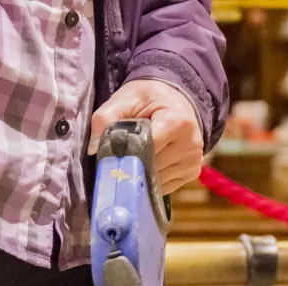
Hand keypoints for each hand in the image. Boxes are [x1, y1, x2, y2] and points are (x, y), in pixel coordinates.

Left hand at [90, 80, 203, 195]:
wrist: (177, 100)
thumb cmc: (150, 98)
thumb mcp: (126, 98)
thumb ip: (105, 118)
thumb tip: (93, 148)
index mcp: (177, 122)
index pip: (147, 148)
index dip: (127, 152)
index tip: (112, 153)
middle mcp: (191, 144)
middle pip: (152, 167)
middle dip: (132, 164)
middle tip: (121, 155)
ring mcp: (194, 161)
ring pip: (157, 181)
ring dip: (141, 173)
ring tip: (137, 156)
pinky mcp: (193, 172)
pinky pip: (165, 186)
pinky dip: (152, 179)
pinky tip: (148, 163)